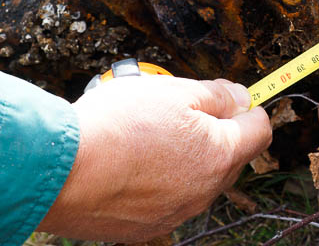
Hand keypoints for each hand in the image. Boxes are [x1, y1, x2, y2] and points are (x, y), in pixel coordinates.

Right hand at [38, 76, 272, 241]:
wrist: (58, 170)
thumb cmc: (115, 126)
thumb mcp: (173, 91)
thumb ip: (216, 95)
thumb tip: (240, 97)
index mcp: (219, 155)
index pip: (259, 129)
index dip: (248, 107)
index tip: (232, 98)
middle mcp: (204, 192)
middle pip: (230, 157)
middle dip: (215, 132)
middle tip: (182, 111)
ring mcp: (175, 214)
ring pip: (197, 179)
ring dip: (185, 157)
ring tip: (149, 136)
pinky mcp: (145, 228)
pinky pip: (166, 199)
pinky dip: (157, 181)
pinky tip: (131, 164)